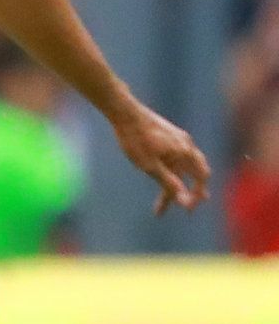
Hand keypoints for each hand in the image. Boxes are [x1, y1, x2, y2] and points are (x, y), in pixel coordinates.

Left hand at [111, 100, 210, 215]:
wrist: (124, 112)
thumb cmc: (135, 140)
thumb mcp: (150, 166)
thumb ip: (169, 183)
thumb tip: (186, 202)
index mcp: (185, 153)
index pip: (199, 180)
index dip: (194, 197)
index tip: (187, 211)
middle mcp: (187, 145)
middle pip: (198, 171)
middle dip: (195, 189)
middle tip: (190, 204)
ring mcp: (180, 137)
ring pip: (189, 162)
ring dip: (184, 179)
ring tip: (178, 192)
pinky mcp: (170, 133)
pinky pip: (181, 154)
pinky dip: (178, 167)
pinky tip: (170, 169)